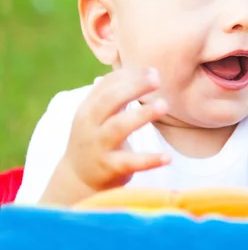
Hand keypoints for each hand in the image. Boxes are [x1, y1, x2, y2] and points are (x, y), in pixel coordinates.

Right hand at [42, 68, 170, 204]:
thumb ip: (119, 94)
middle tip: (157, 79)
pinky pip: (130, 162)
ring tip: (163, 106)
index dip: (130, 76)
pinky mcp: (109, 168)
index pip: (107, 84)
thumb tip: (149, 73)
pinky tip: (167, 157)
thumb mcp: (99, 114)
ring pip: (118, 127)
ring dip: (142, 115)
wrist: (77, 178)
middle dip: (133, 87)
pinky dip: (149, 160)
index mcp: (89, 107)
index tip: (153, 71)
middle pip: (109, 100)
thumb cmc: (97, 137)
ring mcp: (99, 146)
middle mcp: (91, 124)